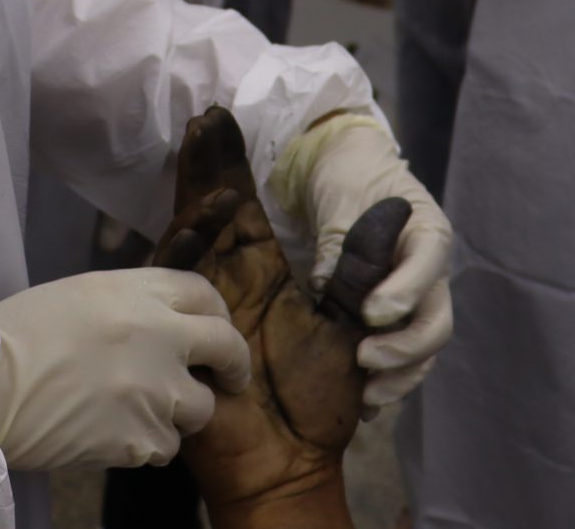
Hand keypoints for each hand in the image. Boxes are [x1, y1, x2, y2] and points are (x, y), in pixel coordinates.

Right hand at [0, 267, 250, 473]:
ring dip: (177, 413)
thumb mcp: (79, 295)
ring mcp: (156, 389)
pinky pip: (166, 447)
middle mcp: (159, 335)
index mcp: (137, 291)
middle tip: (229, 379)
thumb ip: (130, 304)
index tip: (215, 333)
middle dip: (234, 365)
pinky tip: (109, 435)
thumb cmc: (15, 336)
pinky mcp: (143, 437)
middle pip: (227, 347)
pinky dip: (145, 445)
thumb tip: (160, 323)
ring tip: (135, 412)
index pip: (204, 294)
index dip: (217, 315)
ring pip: (200, 409)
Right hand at [152, 107, 386, 526]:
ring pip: (192, 228)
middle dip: (206, 159)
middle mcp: (226, 280)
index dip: (230, 164)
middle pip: (210, 206)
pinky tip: (204, 206)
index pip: (240, 208)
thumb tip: (393, 206)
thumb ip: (362, 266)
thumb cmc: (316, 404)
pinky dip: (190, 236)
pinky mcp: (187, 326)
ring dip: (198, 182)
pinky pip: (181, 271)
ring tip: (204, 135)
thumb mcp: (347, 321)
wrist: (287, 461)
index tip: (222, 117)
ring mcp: (202, 299)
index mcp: (259, 275)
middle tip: (205, 113)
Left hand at [268, 114, 453, 406]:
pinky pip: (403, 356)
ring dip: (399, 377)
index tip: (369, 313)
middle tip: (363, 358)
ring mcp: (418, 300)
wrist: (346, 173)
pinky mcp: (398, 320)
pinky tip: (363, 403)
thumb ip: (338, 240)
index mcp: (426, 232)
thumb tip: (325, 284)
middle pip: (435, 321)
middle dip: (404, 349)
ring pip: (424, 349)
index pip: (429, 264)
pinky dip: (388, 380)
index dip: (405, 292)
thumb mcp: (341, 197)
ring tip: (366, 398)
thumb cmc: (349, 178)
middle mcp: (430, 272)